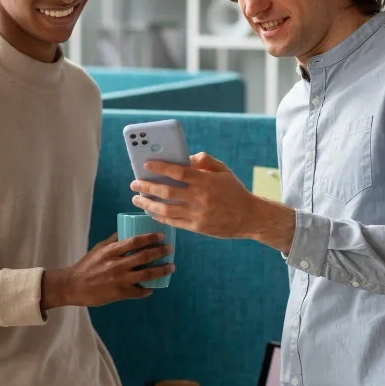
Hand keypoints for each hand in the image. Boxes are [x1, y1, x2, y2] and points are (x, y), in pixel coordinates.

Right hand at [41, 233, 173, 308]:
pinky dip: (147, 290)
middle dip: (160, 252)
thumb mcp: (98, 249)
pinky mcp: (119, 293)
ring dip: (161, 271)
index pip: (135, 241)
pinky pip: (138, 292)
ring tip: (170, 267)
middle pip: (144, 257)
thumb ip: (113, 241)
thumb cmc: (86, 265)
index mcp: (111, 251)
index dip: (150, 238)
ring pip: (146, 275)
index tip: (161, 236)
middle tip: (170, 249)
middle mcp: (117, 264)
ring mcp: (119, 280)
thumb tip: (126, 231)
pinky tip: (152, 287)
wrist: (73, 286)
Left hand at [130, 152, 256, 238]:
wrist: (250, 217)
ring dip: (148, 203)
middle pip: (166, 191)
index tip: (146, 165)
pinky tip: (151, 212)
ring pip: (165, 209)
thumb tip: (184, 158)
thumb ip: (204, 161)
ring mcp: (197, 214)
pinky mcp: (196, 227)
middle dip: (147, 186)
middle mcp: (200, 198)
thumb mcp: (223, 171)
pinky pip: (173, 222)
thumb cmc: (235, 191)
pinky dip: (159, 216)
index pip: (178, 172)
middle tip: (134, 183)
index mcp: (206, 181)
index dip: (160, 167)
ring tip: (137, 199)